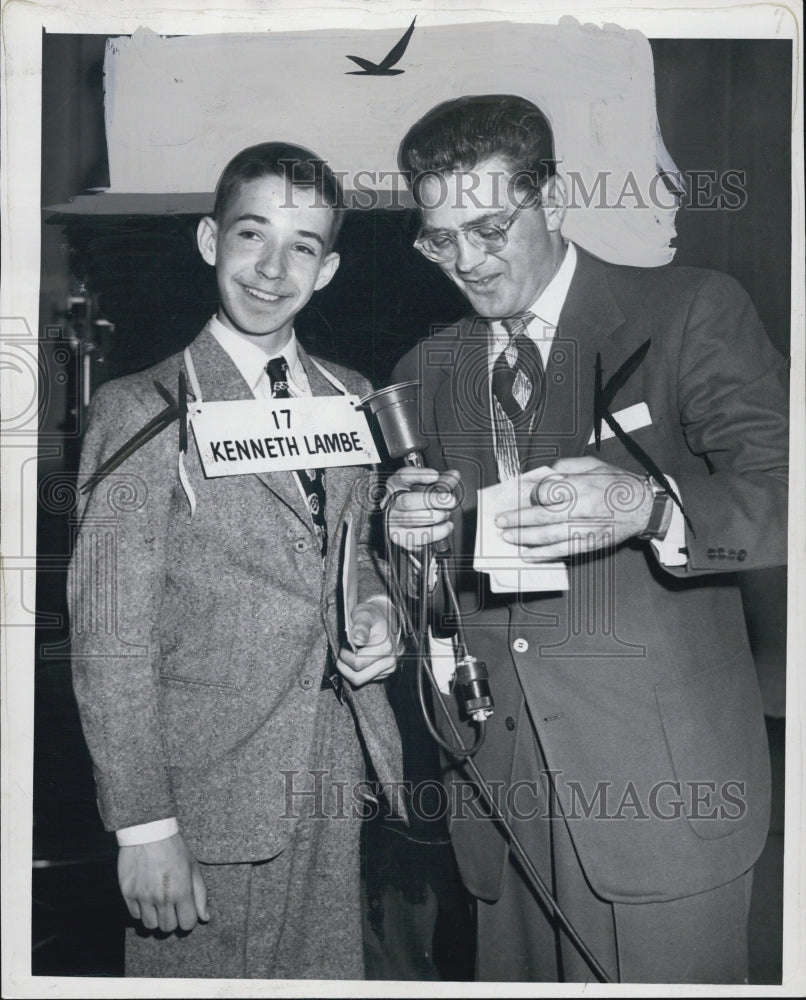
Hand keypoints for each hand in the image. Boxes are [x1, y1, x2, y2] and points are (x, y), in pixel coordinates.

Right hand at [118, 832, 208, 932]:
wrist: (148, 832)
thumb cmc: (174, 848)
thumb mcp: (193, 867)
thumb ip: (200, 894)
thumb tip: (205, 918)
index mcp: (182, 891)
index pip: (187, 924)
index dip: (188, 919)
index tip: (185, 911)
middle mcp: (162, 897)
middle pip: (168, 928)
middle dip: (172, 919)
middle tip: (171, 906)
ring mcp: (143, 897)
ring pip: (150, 925)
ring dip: (156, 917)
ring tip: (158, 902)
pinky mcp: (128, 893)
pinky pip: (135, 915)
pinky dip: (141, 910)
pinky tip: (146, 896)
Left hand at [336, 601, 399, 686]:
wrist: (384, 620)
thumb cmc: (371, 617)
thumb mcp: (363, 614)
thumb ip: (361, 626)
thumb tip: (358, 639)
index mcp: (385, 646)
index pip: (357, 663)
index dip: (345, 655)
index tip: (345, 643)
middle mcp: (389, 661)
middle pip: (357, 677)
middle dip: (344, 665)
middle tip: (344, 650)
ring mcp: (388, 669)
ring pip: (359, 680)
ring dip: (348, 670)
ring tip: (349, 654)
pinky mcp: (384, 674)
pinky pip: (364, 680)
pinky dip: (355, 671)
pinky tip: (357, 657)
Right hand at [384, 467, 460, 550]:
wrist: (400, 519)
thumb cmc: (414, 500)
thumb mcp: (425, 487)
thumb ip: (441, 481)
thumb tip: (454, 475)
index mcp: (396, 485)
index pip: (404, 476)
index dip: (420, 475)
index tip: (435, 475)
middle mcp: (391, 503)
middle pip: (407, 501)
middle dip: (433, 501)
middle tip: (450, 501)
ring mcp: (392, 521)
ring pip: (411, 521)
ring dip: (434, 518)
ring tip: (447, 517)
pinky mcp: (399, 538)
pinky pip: (415, 539)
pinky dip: (433, 536)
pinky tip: (443, 529)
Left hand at [495, 457, 652, 560]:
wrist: (644, 507)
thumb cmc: (617, 484)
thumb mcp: (593, 465)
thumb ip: (565, 468)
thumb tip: (540, 475)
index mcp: (582, 486)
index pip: (547, 492)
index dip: (529, 495)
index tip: (517, 495)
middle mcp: (583, 509)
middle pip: (542, 517)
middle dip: (517, 520)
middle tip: (499, 521)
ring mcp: (586, 529)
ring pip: (548, 537)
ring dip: (524, 538)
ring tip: (507, 537)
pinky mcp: (589, 544)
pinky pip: (561, 551)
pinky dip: (542, 554)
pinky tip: (528, 554)